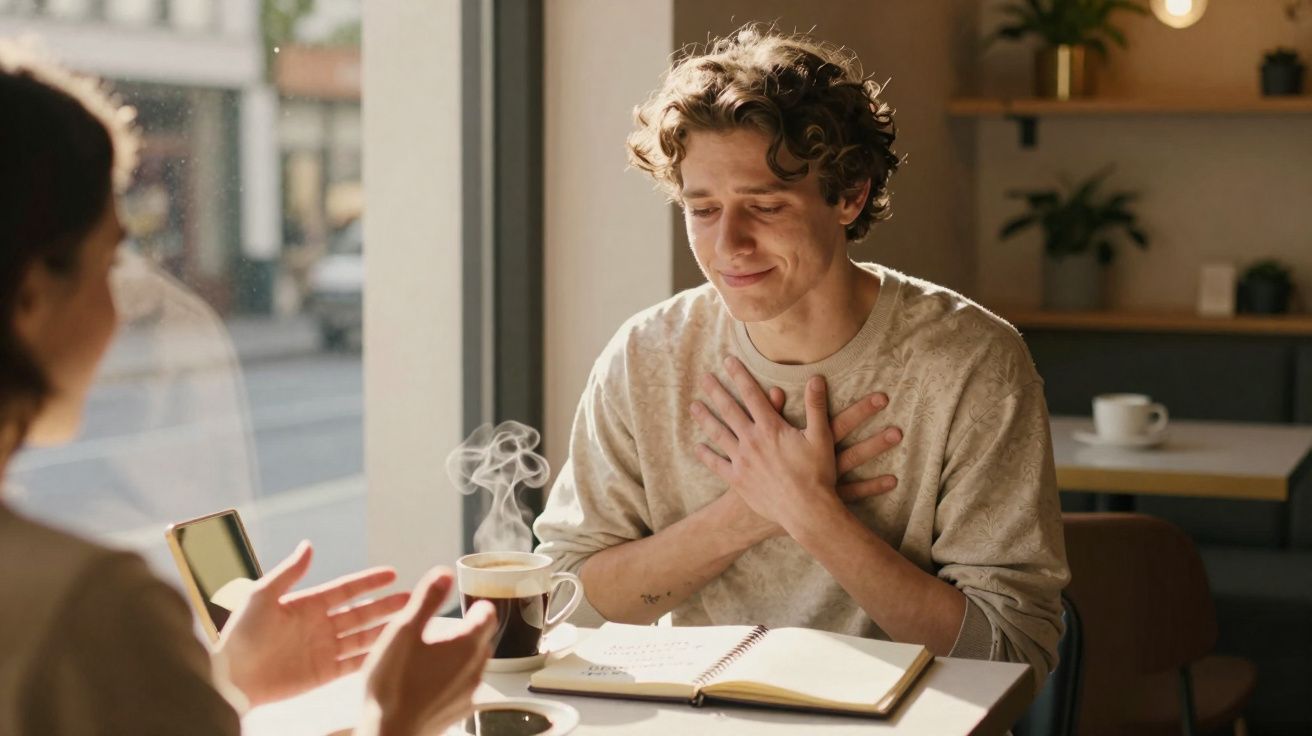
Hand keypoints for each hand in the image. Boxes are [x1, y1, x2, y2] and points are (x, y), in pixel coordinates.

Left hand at [216, 542, 408, 705]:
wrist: (230, 676)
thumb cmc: (240, 634)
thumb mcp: (262, 596)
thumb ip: (289, 573)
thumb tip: (308, 545)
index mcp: (308, 604)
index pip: (346, 590)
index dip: (369, 582)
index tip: (392, 574)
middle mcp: (321, 625)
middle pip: (362, 612)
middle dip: (387, 605)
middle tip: (413, 597)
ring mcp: (324, 649)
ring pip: (363, 636)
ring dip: (385, 629)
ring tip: (411, 621)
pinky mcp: (324, 673)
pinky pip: (354, 662)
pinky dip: (372, 656)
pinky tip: (391, 650)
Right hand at [358, 568, 496, 735]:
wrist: (389, 734)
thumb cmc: (393, 685)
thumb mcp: (403, 632)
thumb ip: (427, 600)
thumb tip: (444, 573)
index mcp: (466, 645)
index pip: (488, 614)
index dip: (476, 604)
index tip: (465, 602)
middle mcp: (475, 668)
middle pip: (482, 638)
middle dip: (467, 629)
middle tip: (442, 627)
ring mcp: (469, 692)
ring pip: (473, 663)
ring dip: (459, 654)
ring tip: (431, 653)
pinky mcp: (459, 710)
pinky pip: (462, 685)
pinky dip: (452, 677)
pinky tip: (428, 680)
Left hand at [692, 357, 901, 537]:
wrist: (807, 511)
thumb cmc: (817, 474)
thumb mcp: (821, 437)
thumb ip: (816, 406)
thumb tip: (816, 378)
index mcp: (771, 428)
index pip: (751, 394)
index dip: (739, 375)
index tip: (728, 360)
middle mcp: (752, 441)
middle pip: (729, 410)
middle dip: (716, 391)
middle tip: (703, 377)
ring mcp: (742, 461)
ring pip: (719, 434)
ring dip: (705, 418)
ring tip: (694, 406)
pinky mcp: (738, 480)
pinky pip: (717, 465)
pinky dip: (707, 455)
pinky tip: (697, 447)